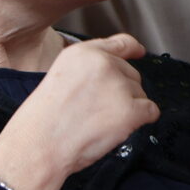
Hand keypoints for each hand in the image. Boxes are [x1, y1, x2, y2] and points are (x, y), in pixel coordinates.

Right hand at [0, 33, 157, 189]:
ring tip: (98, 122)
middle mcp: (104, 64)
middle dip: (122, 92)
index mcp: (82, 53)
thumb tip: (116, 73)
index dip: (132, 49)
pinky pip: (151, 111)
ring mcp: (118, 86)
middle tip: (97, 112)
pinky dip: (141, 121)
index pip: (119, 43)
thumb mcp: (61, 78)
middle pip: (131, 74)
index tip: (139, 52)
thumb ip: (88, 70)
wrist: (39, 146)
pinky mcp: (130, 110)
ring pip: (140, 94)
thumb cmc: (44, 120)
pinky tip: (119, 129)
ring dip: (128, 109)